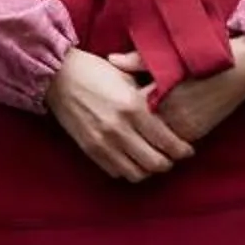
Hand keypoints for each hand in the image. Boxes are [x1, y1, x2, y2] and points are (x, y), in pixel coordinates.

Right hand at [46, 47, 194, 181]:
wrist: (57, 76)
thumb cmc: (94, 71)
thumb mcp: (127, 77)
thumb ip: (149, 96)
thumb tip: (171, 110)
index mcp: (133, 107)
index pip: (168, 142)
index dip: (183, 151)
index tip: (187, 150)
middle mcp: (120, 129)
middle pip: (156, 164)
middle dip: (168, 163)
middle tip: (170, 156)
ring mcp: (103, 142)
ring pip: (137, 173)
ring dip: (148, 170)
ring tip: (150, 159)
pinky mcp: (90, 150)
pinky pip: (116, 172)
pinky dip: (127, 169)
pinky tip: (130, 158)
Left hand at [115, 35, 244, 143]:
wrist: (238, 71)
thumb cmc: (200, 59)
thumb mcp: (169, 55)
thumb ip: (138, 60)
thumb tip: (111, 59)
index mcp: (162, 90)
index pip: (131, 107)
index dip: (118, 107)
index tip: (108, 106)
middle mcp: (173, 112)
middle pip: (142, 128)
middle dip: (129, 128)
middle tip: (113, 125)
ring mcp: (186, 125)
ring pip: (157, 140)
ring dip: (145, 138)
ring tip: (129, 134)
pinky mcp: (197, 133)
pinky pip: (172, 144)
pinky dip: (162, 142)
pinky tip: (151, 137)